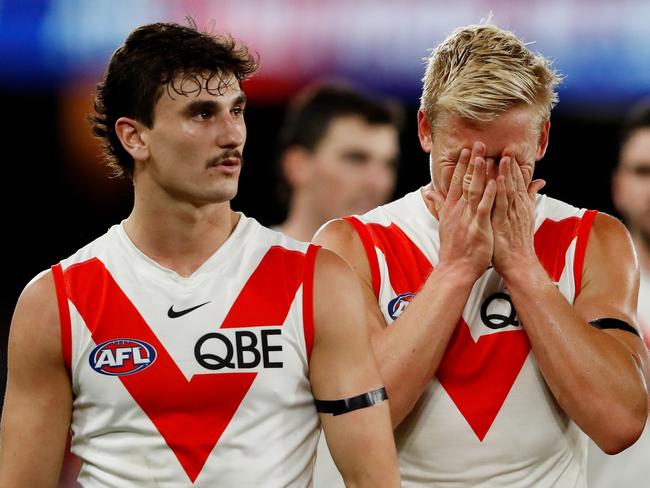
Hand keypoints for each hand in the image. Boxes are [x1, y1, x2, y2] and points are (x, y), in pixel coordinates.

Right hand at [424, 141, 496, 280]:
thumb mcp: (443, 222)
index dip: (461, 165)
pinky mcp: (478, 227)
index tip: (465, 150)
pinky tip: (495, 182)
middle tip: (477, 144)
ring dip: (480, 173)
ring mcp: (468, 218)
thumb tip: (427, 191)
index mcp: (451, 208)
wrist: (455, 268)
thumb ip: (438, 204)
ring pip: (475, 191)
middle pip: (465, 181)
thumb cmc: (453, 248)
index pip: (455, 181)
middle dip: (471, 162)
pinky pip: (484, 208)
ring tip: (485, 156)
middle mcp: (458, 210)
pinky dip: (489, 194)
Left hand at [491, 152, 544, 278]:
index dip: (514, 166)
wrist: (520, 264)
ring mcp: (510, 215)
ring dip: (506, 173)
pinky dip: (500, 191)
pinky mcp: (502, 223)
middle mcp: (517, 207)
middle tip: (507, 146)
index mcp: (521, 204)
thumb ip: (531, 197)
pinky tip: (497, 180)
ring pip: (508, 190)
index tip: (510, 150)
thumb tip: (539, 182)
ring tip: (502, 157)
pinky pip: (501, 204)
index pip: (518, 181)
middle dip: (510, 164)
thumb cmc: (518, 242)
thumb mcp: (526, 216)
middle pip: (514, 182)